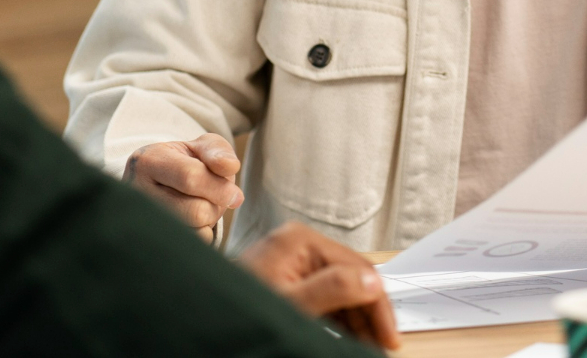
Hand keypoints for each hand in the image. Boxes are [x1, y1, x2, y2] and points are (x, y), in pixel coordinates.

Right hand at [123, 134, 242, 243]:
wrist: (159, 185)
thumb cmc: (186, 163)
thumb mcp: (200, 148)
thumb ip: (217, 151)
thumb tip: (230, 167)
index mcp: (147, 162)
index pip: (190, 177)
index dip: (220, 187)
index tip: (235, 194)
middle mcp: (136, 194)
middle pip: (196, 211)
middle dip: (216, 205)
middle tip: (213, 197)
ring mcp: (139, 223)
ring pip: (195, 231)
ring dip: (210, 220)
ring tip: (200, 205)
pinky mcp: (148, 244)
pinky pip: (192, 246)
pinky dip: (202, 234)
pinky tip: (192, 221)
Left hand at [239, 222, 400, 350]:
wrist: (197, 317)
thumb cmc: (237, 309)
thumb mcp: (290, 304)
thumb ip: (331, 291)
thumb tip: (371, 283)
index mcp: (302, 241)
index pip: (359, 270)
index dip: (379, 306)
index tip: (389, 338)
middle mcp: (300, 245)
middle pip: (353, 279)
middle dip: (369, 314)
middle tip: (381, 346)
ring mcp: (293, 260)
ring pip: (341, 290)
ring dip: (356, 320)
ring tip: (367, 346)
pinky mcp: (287, 277)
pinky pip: (324, 296)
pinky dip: (339, 318)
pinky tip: (346, 337)